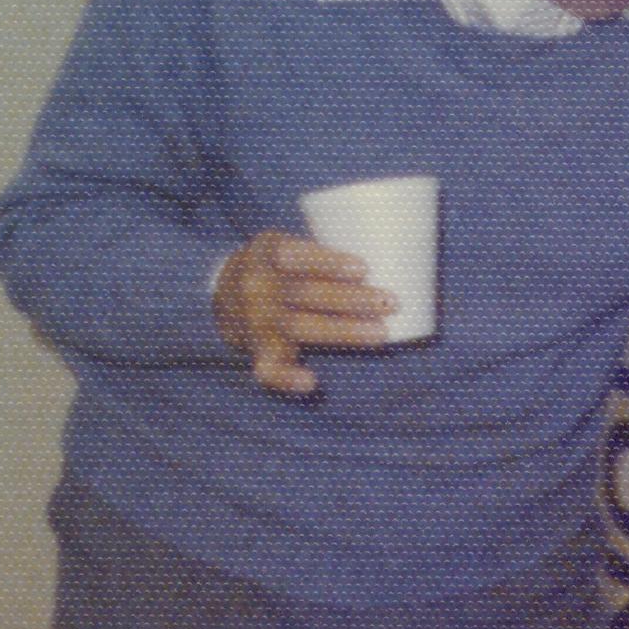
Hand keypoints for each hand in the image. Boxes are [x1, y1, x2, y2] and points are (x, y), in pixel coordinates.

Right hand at [214, 230, 392, 395]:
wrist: (225, 295)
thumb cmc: (283, 268)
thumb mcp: (292, 247)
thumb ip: (329, 252)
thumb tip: (403, 256)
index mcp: (267, 252)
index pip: (293, 254)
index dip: (327, 262)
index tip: (363, 269)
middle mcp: (257, 287)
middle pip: (303, 293)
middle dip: (349, 299)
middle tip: (390, 302)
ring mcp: (256, 321)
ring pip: (298, 327)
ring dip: (342, 331)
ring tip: (380, 333)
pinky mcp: (259, 350)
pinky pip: (267, 369)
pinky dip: (286, 378)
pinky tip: (309, 382)